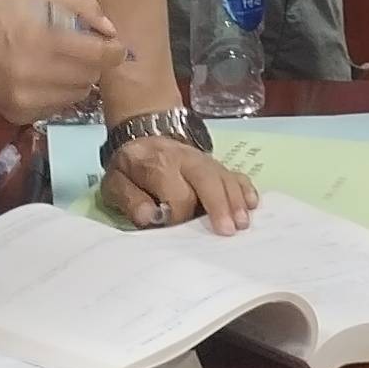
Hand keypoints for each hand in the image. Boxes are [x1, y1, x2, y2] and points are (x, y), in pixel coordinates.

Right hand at [0, 0, 125, 121]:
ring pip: (77, 96)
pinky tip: (43, 80)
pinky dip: (57, 95)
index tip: (112, 47)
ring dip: (77, 81)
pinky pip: (56, 108)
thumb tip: (111, 32)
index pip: (102, 56)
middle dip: (92, 64)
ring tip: (60, 65)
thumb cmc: (3, 15)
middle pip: (92, 77)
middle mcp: (40, 73)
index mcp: (47, 39)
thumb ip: (83, 10)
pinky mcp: (20, 115)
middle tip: (80, 52)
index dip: (113, 51)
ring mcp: (29, 99)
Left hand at [104, 132, 256, 233]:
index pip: (177, 192)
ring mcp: (204, 160)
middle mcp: (185, 159)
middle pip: (207, 179)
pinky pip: (234, 173)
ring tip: (243, 223)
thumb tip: (149, 215)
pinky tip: (253, 203)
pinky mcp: (215, 164)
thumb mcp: (115, 182)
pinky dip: (245, 188)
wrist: (144, 136)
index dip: (180, 215)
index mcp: (157, 164)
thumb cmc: (131, 169)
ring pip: (224, 176)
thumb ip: (129, 198)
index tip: (178, 231)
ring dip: (235, 200)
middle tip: (228, 231)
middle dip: (218, 205)